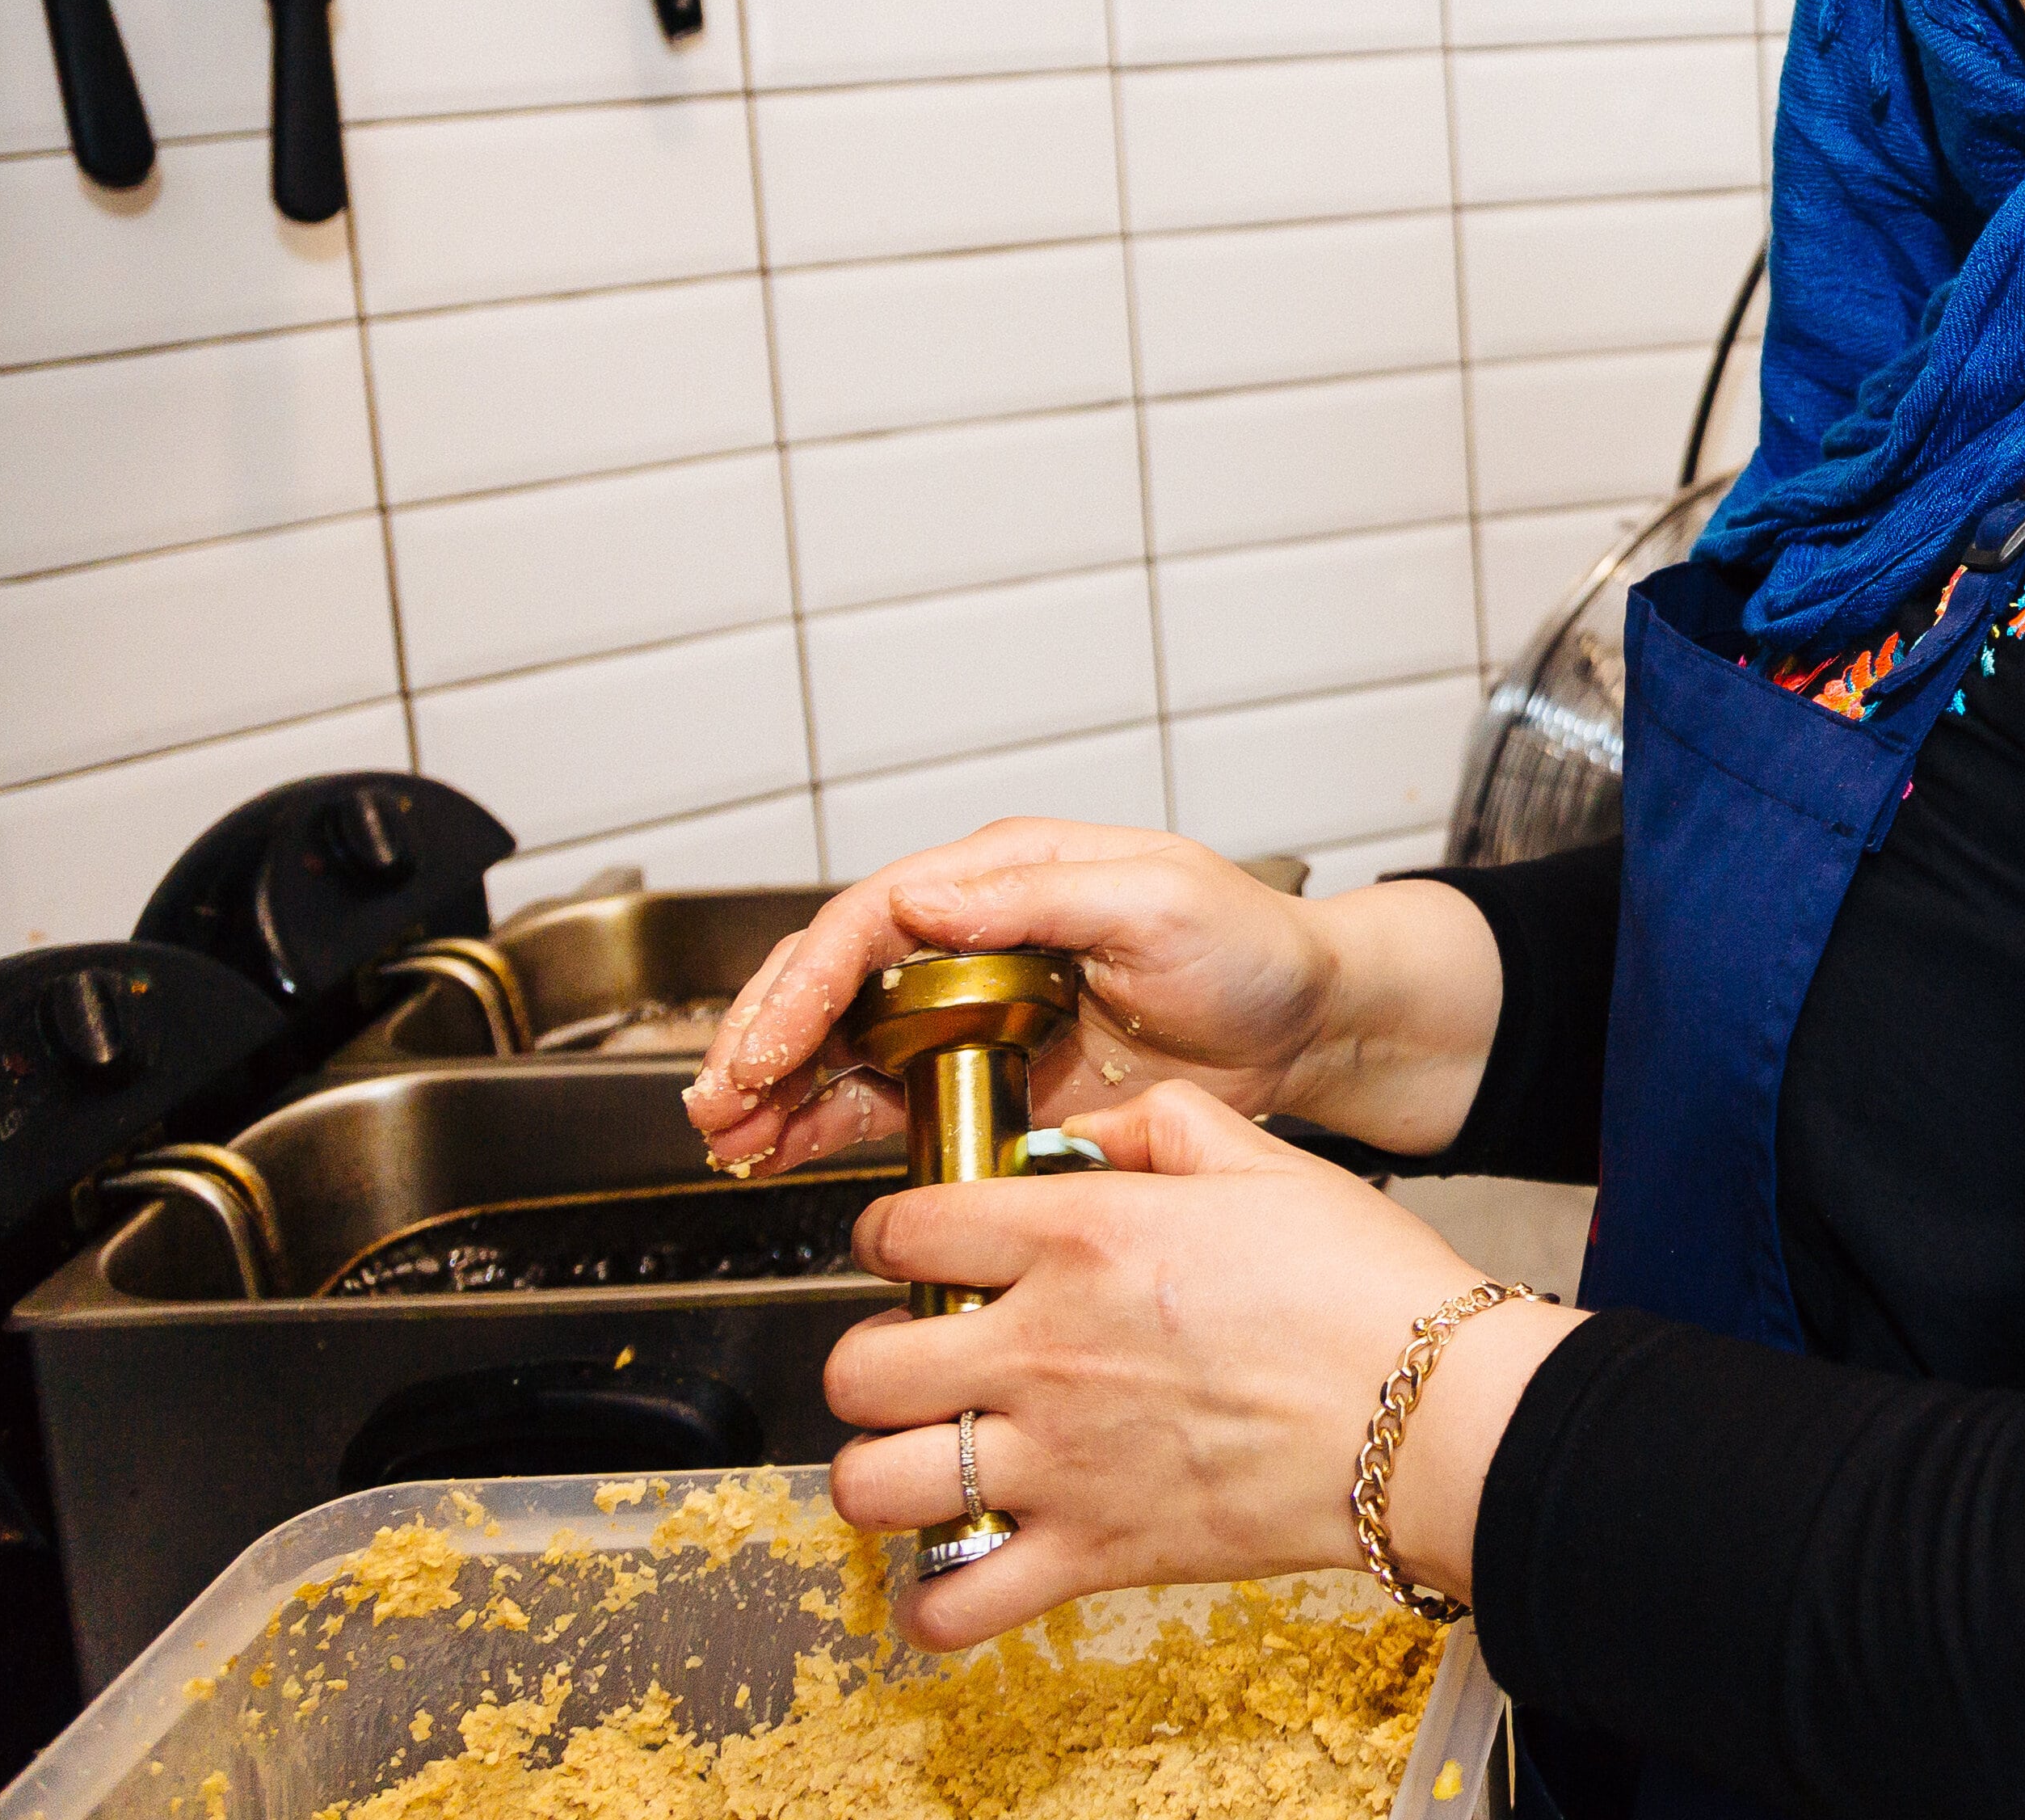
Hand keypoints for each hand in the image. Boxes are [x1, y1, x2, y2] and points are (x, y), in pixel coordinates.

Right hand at [683, 820, 1498, 1174]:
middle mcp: (974, 933)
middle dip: (764, 1036)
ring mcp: (972, 1007)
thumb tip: (929, 899)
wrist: (1306, 1026)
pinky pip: (881, 1095)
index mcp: (1007, 873)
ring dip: (776, 1086)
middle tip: (718, 1102)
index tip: (767, 1045)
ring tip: (728, 1136)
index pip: (873, 916)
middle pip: (834, 977)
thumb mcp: (1159, 900)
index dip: (807, 980)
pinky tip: (777, 1152)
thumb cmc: (1252, 945)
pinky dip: (822, 1123)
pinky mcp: (984, 1074)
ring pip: (841, 1041)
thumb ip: (1041, 898)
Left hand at [821, 1085, 1582, 1651]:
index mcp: (1081, 1236)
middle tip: (922, 1364)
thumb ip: (1164, 1122)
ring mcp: (1060, 1460)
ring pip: (873, 1483)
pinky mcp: (1096, 1552)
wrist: (1436, 1411)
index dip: (891, 1236)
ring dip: (883, 1474)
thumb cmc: (1365, 1286)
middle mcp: (1044, 1347)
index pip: (904, 1229)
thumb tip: (1093, 1132)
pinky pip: (954, 1602)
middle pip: (858, 1366)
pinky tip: (962, 1564)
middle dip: (870, 1363)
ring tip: (929, 1463)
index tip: (916, 1252)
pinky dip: (935, 1600)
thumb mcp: (1269, 1159)